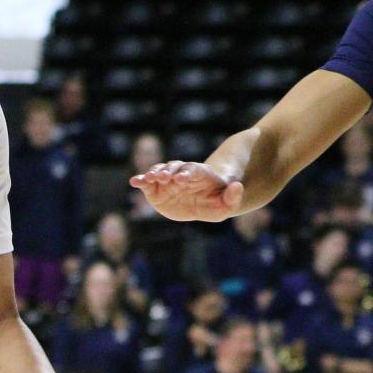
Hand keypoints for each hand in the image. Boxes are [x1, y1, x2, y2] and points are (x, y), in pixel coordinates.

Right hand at [130, 161, 245, 222]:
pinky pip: (147, 183)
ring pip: (160, 171)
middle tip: (163, 177)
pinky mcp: (156, 189)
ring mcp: (168, 180)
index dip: (187, 173)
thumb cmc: (215, 202)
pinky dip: (141, 180)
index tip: (181, 179)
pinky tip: (134, 182)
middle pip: (175, 168)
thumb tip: (238, 187)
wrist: (202, 203)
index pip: (193, 170)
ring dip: (154, 174)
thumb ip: (233, 197)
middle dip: (168, 171)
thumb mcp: (226, 205)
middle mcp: (182, 174)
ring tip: (148, 179)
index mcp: (200, 175)